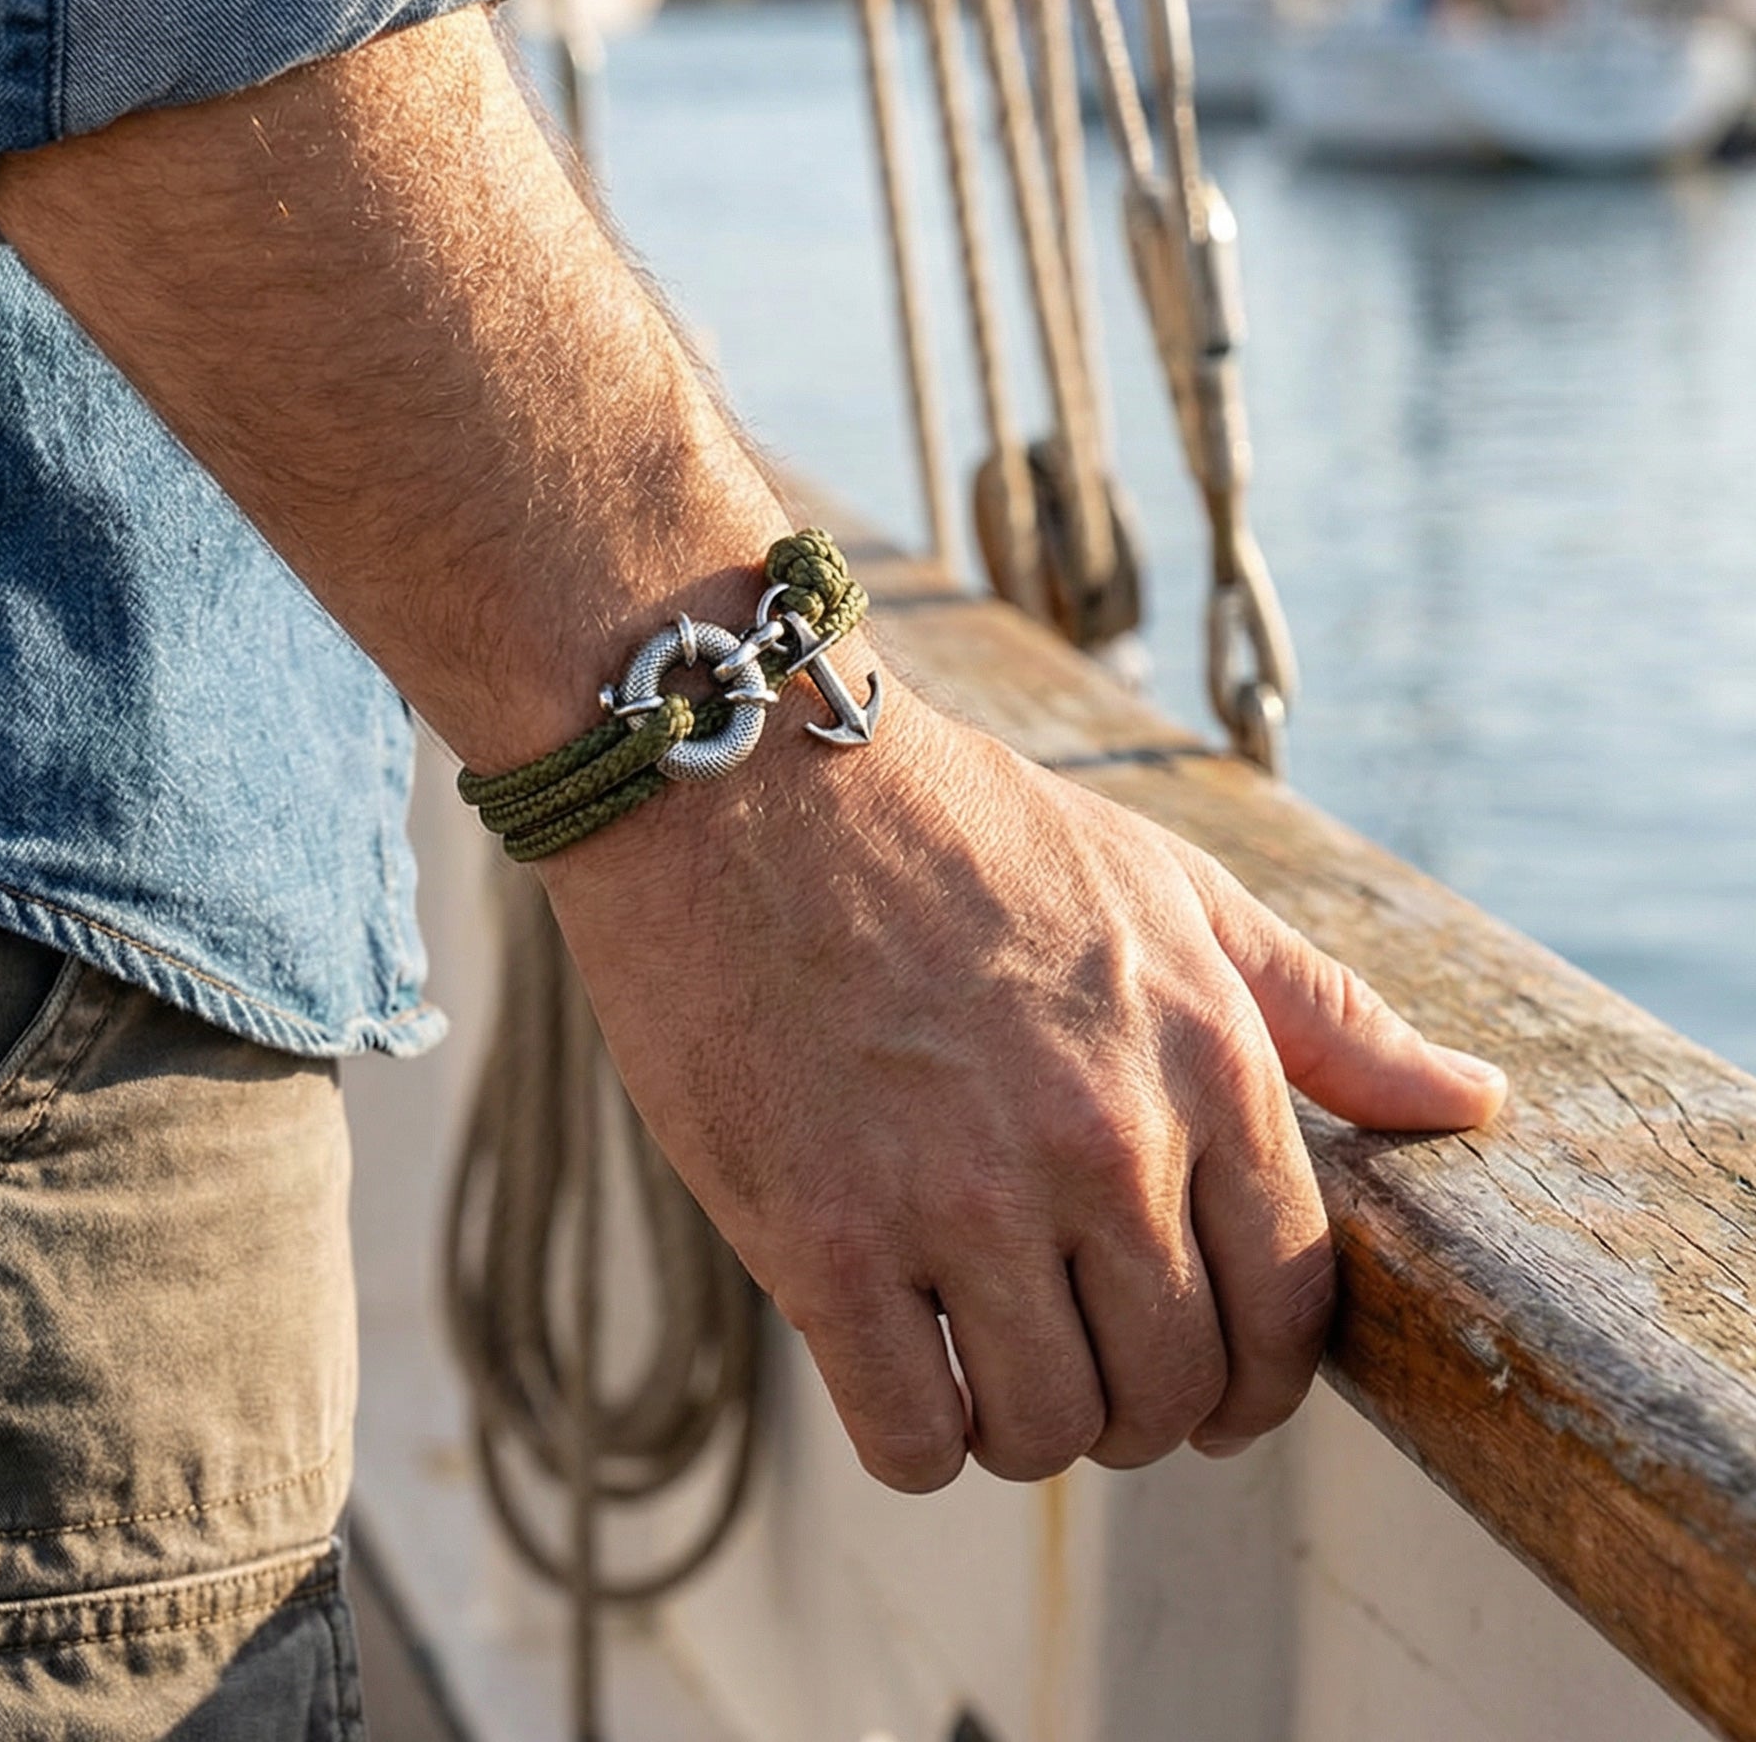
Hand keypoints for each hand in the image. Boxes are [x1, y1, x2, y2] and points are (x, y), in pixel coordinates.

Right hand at [544, 678, 1505, 1489]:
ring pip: (1046, 1431)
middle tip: (1071, 1352)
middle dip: (1135, 1405)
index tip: (1202, 1377)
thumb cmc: (957, 826)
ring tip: (979, 1351)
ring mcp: (961, 1198)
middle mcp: (1103, 1146)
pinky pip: (912, 1437)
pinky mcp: (823, 1239)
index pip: (1292, 1308)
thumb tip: (1476, 1104)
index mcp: (1204, 1062)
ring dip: (1024, 1423)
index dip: (1257, 1376)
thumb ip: (1324, 1014)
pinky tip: (900, 1368)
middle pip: (1171, 1390)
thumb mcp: (1168, 887)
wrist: (743, 781)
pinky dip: (919, 1439)